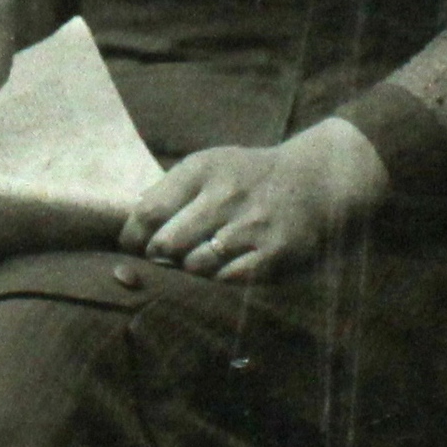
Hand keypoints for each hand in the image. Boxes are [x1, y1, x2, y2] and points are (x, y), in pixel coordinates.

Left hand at [119, 117, 388, 281]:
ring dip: (191, 270)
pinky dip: (219, 279)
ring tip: (202, 259)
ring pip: (195, 266)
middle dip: (160, 257)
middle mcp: (225, 195)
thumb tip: (129, 221)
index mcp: (202, 170)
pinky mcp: (273, 255)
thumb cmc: (249, 178)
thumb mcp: (210, 166)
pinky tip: (227, 267)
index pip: (148, 212)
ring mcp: (250, 226)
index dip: (133, 237)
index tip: (134, 247)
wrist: (317, 183)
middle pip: (167, 243)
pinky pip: (227, 280)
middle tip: (166, 259)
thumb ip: (169, 190)